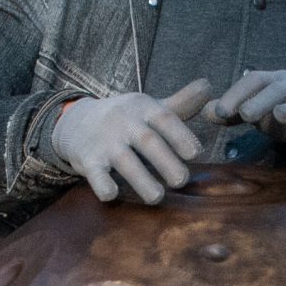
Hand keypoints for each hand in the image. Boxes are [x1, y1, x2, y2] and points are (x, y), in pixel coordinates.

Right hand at [49, 80, 211, 203]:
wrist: (75, 123)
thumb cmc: (125, 119)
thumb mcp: (149, 108)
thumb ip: (181, 103)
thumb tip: (210, 86)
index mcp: (142, 108)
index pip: (164, 118)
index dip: (180, 135)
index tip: (196, 153)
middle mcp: (123, 122)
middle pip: (147, 141)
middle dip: (166, 162)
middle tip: (182, 181)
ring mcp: (104, 141)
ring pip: (124, 160)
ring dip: (141, 180)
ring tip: (157, 198)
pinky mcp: (87, 159)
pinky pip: (95, 173)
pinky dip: (102, 184)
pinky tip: (112, 196)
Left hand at [205, 70, 285, 165]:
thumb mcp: (257, 112)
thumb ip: (233, 112)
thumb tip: (204, 111)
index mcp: (275, 83)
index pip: (254, 80)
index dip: (238, 94)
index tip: (221, 112)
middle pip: (278, 89)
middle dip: (261, 100)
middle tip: (245, 114)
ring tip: (279, 115)